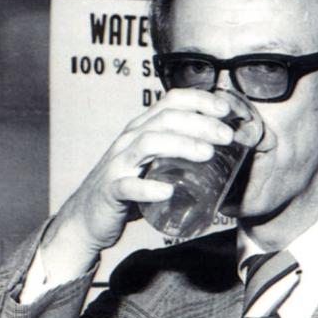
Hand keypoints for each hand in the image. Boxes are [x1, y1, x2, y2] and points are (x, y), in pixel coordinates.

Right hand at [41, 88, 238, 270]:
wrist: (90, 217)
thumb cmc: (130, 189)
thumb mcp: (156, 165)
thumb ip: (180, 157)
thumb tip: (223, 157)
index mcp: (142, 129)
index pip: (170, 101)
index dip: (199, 100)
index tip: (225, 109)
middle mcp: (130, 140)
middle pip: (165, 119)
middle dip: (199, 123)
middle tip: (227, 136)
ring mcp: (119, 164)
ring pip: (148, 143)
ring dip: (181, 145)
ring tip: (208, 154)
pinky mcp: (111, 191)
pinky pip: (129, 186)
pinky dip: (149, 188)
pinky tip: (168, 191)